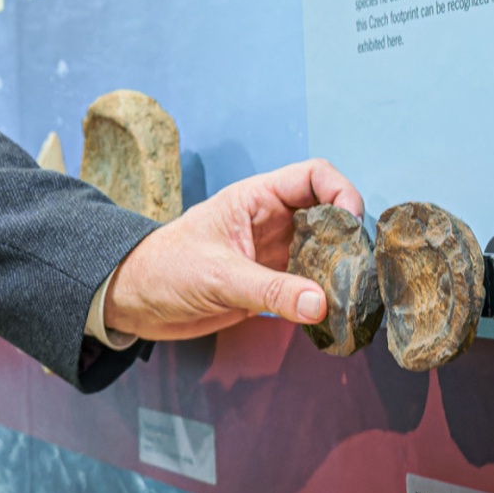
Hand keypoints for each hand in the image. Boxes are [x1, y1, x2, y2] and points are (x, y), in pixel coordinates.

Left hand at [100, 159, 362, 341]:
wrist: (133, 300)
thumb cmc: (163, 270)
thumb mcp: (217, 276)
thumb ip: (269, 291)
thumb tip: (322, 304)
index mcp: (255, 199)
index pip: (314, 176)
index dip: (342, 193)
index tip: (353, 227)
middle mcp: (271, 222)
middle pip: (329, 216)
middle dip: (350, 239)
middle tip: (360, 272)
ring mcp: (273, 253)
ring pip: (325, 253)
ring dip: (341, 272)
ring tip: (353, 298)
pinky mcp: (270, 285)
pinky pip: (310, 285)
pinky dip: (326, 298)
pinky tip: (334, 316)